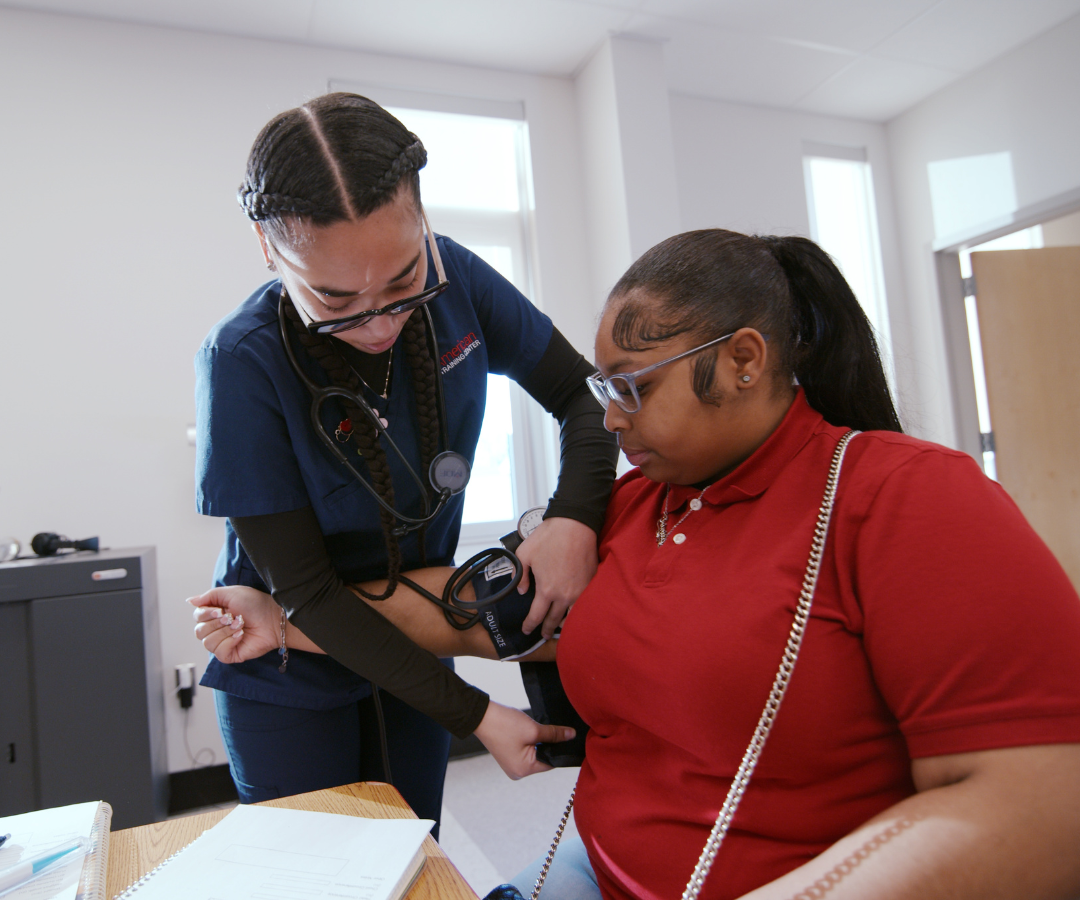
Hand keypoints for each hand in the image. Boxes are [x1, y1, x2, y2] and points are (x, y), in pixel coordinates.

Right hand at [188, 585, 279, 663]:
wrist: (273, 618)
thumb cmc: (255, 604)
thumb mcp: (230, 593)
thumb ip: (209, 596)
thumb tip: (189, 601)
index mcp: (215, 614)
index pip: (197, 617)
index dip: (205, 614)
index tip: (220, 610)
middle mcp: (216, 629)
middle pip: (198, 631)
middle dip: (216, 623)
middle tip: (232, 617)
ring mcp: (223, 643)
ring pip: (207, 643)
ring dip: (225, 632)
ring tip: (240, 625)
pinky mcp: (230, 654)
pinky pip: (219, 652)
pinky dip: (230, 642)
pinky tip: (241, 635)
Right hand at [473, 701, 575, 779]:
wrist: (481, 715)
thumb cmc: (504, 724)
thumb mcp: (533, 729)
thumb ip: (554, 734)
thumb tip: (571, 736)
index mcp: (523, 770)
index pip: (551, 762)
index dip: (560, 748)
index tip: (567, 737)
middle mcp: (517, 772)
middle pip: (543, 758)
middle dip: (549, 744)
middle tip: (553, 730)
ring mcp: (511, 764)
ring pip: (535, 754)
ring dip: (539, 742)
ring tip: (537, 729)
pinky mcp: (508, 756)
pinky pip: (526, 751)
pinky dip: (531, 741)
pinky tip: (529, 730)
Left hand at [516, 516, 597, 637]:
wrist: (575, 525)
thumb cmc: (550, 537)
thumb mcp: (524, 554)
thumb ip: (519, 575)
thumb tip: (521, 590)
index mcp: (547, 590)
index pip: (536, 616)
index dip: (530, 625)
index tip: (526, 630)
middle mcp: (564, 595)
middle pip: (554, 621)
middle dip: (547, 630)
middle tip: (543, 635)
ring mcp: (580, 591)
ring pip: (572, 617)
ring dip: (565, 625)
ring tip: (560, 628)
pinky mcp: (591, 584)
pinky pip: (584, 605)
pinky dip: (579, 612)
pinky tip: (575, 613)